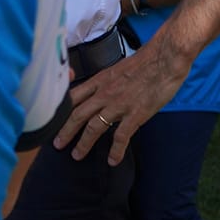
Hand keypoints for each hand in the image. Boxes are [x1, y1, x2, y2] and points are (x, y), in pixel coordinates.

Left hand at [51, 51, 177, 165]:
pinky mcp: (135, 114)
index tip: (54, 120)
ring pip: (94, 127)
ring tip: (77, 155)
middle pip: (78, 114)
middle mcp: (104, 93)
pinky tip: (113, 161)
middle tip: (57, 144)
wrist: (165, 58)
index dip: (62, 110)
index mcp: (100, 80)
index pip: (73, 97)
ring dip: (84, 143)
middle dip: (65, 131)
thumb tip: (105, 91)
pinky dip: (116, 150)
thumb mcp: (119, 68)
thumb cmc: (147, 60)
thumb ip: (109, 82)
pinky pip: (121, 136)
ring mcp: (119, 104)